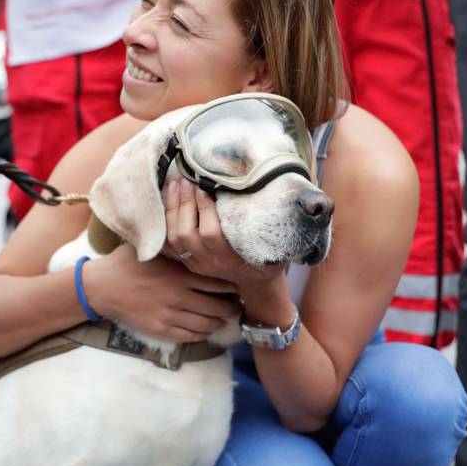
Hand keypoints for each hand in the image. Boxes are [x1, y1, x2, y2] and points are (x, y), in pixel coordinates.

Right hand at [83, 244, 242, 342]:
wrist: (102, 287)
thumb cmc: (127, 263)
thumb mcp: (153, 248)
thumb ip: (175, 244)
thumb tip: (192, 225)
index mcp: (179, 275)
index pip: (216, 282)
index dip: (231, 285)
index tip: (238, 284)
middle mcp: (178, 297)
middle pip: (216, 306)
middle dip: (232, 307)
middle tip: (239, 305)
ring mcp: (170, 315)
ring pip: (206, 324)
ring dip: (220, 322)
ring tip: (227, 318)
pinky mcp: (161, 329)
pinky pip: (190, 335)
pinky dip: (203, 333)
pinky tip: (208, 328)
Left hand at [161, 178, 286, 287]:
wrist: (257, 284)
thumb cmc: (269, 258)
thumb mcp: (277, 246)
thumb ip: (275, 227)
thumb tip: (300, 201)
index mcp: (231, 259)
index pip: (211, 234)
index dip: (205, 210)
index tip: (204, 187)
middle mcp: (211, 264)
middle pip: (188, 234)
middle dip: (185, 205)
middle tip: (186, 182)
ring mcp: (197, 265)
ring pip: (176, 238)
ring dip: (173, 210)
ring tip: (175, 186)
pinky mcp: (189, 263)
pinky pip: (170, 243)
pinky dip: (166, 221)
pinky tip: (168, 201)